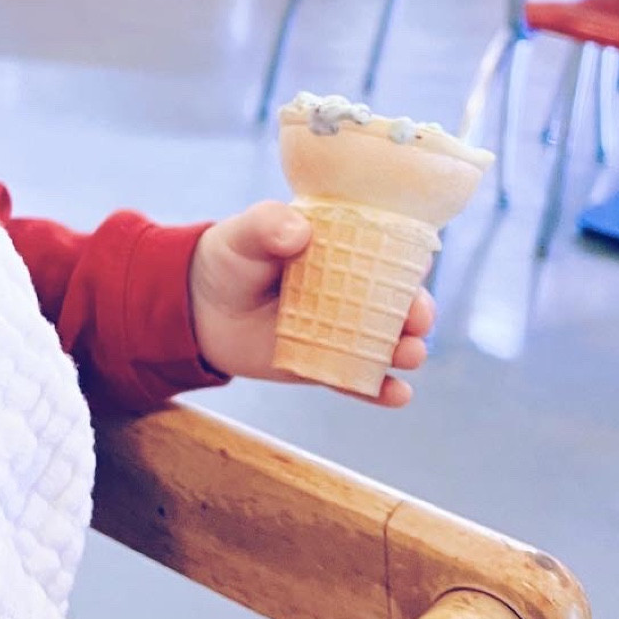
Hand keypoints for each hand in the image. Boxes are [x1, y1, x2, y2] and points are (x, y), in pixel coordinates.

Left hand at [189, 201, 434, 406]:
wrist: (199, 309)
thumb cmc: (230, 259)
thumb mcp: (245, 233)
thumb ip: (268, 224)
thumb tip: (299, 232)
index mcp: (344, 249)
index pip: (389, 252)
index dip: (409, 260)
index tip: (419, 268)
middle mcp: (353, 291)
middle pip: (397, 302)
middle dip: (418, 311)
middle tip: (418, 319)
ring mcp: (342, 332)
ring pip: (386, 344)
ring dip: (408, 350)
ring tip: (410, 354)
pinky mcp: (327, 365)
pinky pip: (359, 381)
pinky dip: (381, 391)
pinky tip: (397, 395)